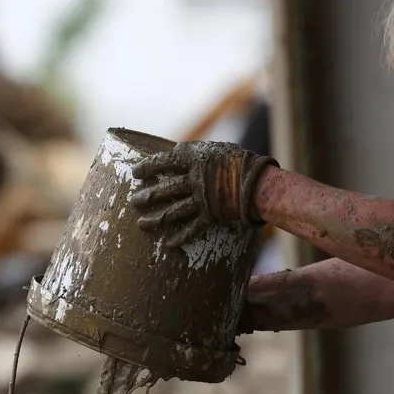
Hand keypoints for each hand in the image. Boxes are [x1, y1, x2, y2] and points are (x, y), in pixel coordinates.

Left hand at [128, 140, 278, 247]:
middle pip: (165, 189)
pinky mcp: (211, 216)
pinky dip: (179, 237)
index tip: (136, 172)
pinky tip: (168, 243)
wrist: (261, 184)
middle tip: (133, 201)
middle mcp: (195, 180)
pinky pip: (191, 229)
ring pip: (173, 211)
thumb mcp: (215, 150)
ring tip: (141, 224)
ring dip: (156, 219)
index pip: (164, 161)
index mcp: (195, 159)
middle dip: (147, 196)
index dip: (148, 166)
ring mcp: (202, 200)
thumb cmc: (239, 162)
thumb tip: (174, 152)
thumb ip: (194, 154)